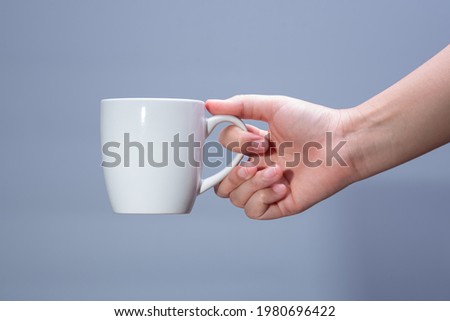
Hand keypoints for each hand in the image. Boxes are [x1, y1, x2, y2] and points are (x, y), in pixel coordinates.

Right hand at [206, 95, 357, 219]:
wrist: (342, 143)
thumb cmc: (313, 122)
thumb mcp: (273, 107)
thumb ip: (240, 106)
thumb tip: (209, 104)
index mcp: (255, 148)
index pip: (224, 153)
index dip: (235, 146)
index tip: (258, 139)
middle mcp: (259, 169)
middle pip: (223, 185)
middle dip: (235, 174)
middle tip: (259, 162)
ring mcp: (268, 189)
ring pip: (237, 199)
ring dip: (254, 184)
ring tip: (278, 172)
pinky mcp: (281, 204)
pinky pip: (254, 212)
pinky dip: (263, 199)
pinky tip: (282, 186)